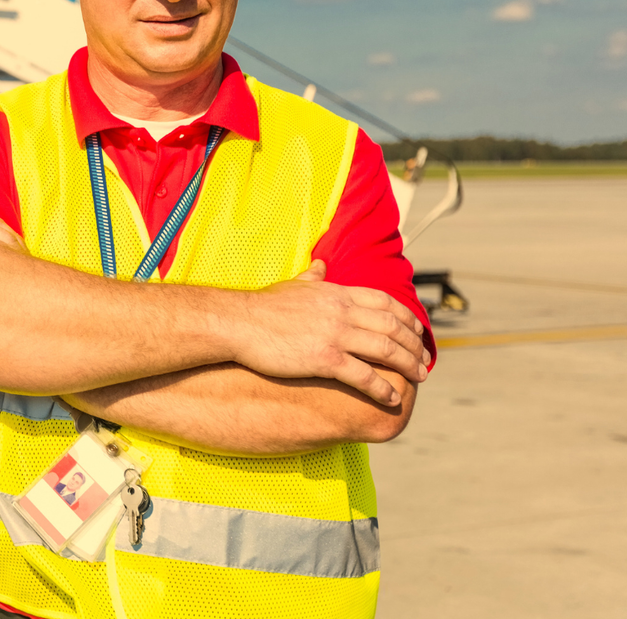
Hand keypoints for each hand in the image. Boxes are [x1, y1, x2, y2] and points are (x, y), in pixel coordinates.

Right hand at [237, 260, 428, 405]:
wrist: (237, 323)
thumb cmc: (261, 307)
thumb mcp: (292, 285)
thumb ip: (313, 276)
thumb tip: (321, 264)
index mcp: (336, 293)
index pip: (384, 302)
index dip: (407, 317)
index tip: (418, 331)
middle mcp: (341, 311)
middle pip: (392, 326)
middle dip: (414, 345)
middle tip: (424, 360)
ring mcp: (334, 335)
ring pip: (385, 349)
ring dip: (407, 365)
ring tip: (419, 378)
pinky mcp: (323, 359)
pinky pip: (363, 375)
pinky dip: (382, 387)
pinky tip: (391, 398)